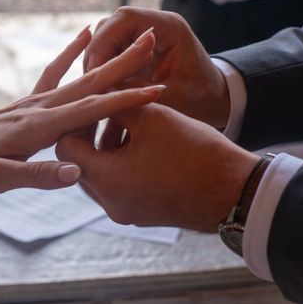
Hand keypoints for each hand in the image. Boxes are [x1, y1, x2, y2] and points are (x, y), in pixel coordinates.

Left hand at [0, 27, 162, 193]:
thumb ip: (34, 176)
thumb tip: (74, 173)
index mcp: (40, 126)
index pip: (90, 110)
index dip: (125, 100)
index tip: (156, 88)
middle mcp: (42, 107)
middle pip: (91, 81)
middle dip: (125, 62)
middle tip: (153, 39)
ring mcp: (37, 100)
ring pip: (81, 74)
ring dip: (110, 57)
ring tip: (136, 38)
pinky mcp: (31, 100)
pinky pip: (56, 71)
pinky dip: (72, 52)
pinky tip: (85, 35)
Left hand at [57, 104, 257, 231]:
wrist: (235, 191)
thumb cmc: (194, 150)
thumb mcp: (151, 118)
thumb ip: (117, 103)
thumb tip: (98, 91)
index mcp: (106, 180)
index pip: (66, 149)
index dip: (75, 121)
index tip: (90, 102)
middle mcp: (110, 203)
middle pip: (81, 164)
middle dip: (90, 134)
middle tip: (105, 109)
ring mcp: (126, 211)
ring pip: (101, 174)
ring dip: (107, 148)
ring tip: (127, 122)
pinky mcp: (142, 213)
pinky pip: (119, 186)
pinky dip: (122, 163)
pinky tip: (141, 141)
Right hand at [85, 7, 229, 128]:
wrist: (217, 100)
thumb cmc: (201, 100)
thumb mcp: (171, 99)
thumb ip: (136, 92)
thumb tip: (99, 91)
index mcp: (170, 27)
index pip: (126, 18)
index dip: (103, 42)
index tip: (94, 71)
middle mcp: (156, 25)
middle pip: (111, 26)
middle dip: (95, 53)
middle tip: (87, 83)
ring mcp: (145, 35)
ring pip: (107, 38)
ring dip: (96, 61)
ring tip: (91, 89)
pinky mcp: (138, 48)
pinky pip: (111, 51)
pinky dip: (103, 68)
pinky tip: (98, 89)